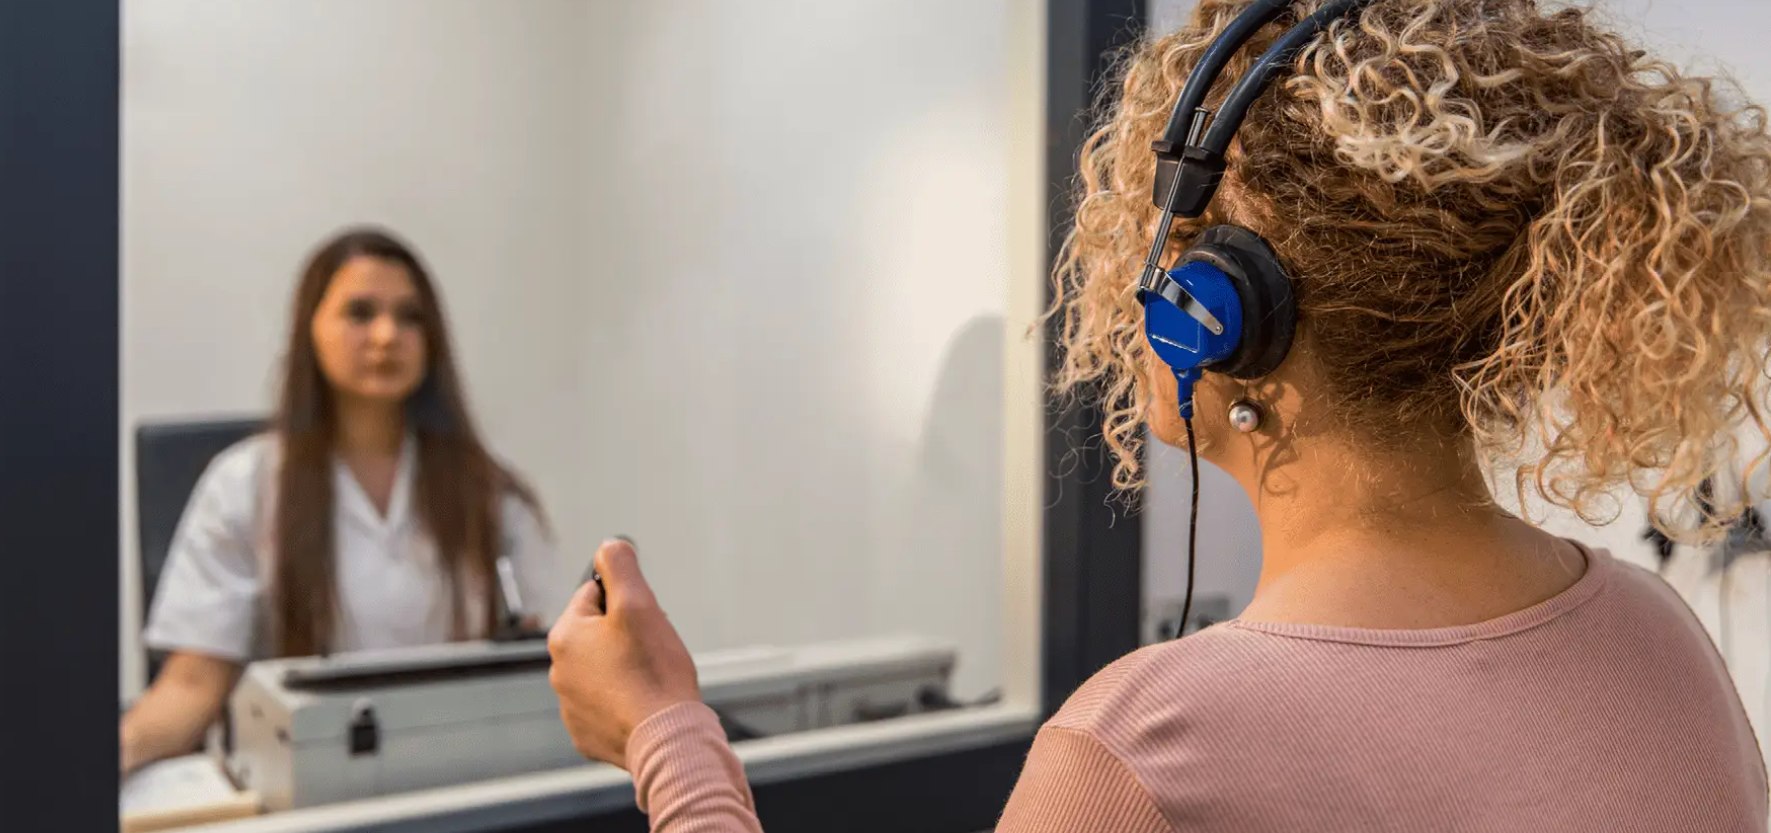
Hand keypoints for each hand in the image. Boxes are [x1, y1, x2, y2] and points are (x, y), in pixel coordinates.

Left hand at [547, 538, 700, 769]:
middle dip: (625, 636)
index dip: (627, 602)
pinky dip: (622, 702)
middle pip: (597, 634)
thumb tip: (609, 545)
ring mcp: (570, 706)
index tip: (646, 621)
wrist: (665, 737)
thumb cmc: (654, 672)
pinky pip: (604, 705)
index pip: (594, 595)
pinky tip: (642, 704)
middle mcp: (558, 671)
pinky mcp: (585, 733)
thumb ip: (620, 565)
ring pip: (601, 670)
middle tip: (652, 650)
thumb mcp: (639, 603)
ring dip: (623, 668)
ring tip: (650, 679)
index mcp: (565, 636)